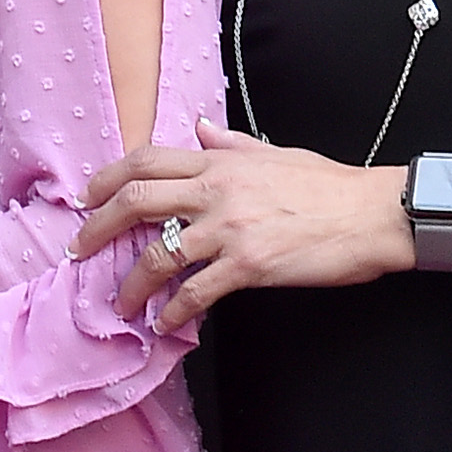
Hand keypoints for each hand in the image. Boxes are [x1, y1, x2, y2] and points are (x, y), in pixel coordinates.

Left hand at [74, 116, 408, 330]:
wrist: (373, 214)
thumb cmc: (329, 185)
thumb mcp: (275, 153)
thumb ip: (232, 143)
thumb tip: (200, 126)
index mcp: (221, 160)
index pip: (147, 159)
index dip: (107, 178)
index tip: (86, 198)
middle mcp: (217, 189)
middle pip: (137, 201)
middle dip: (97, 228)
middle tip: (77, 250)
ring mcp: (231, 228)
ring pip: (158, 254)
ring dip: (130, 284)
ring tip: (119, 303)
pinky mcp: (248, 265)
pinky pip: (195, 292)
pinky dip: (173, 312)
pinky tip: (165, 324)